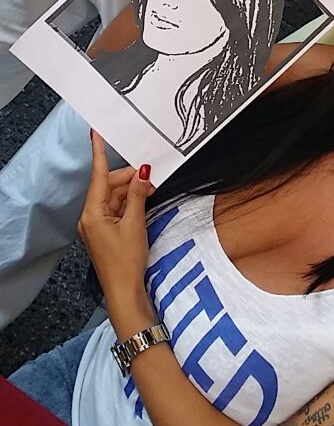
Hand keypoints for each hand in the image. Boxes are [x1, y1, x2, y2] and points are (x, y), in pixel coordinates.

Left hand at [77, 132, 153, 302]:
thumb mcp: (135, 224)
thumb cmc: (126, 262)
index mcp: (92, 213)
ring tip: (152, 192)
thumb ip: (139, 196)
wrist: (124, 291)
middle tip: (151, 178)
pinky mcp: (104, 231)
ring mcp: (96, 225)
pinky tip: (143, 202)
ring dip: (132, 192)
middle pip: (109, 186)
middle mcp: (90, 217)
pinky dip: (130, 203)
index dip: (98, 153)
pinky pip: (116, 209)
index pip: (98, 176)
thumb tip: (143, 173)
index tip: (96, 134)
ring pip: (114, 197)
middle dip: (129, 179)